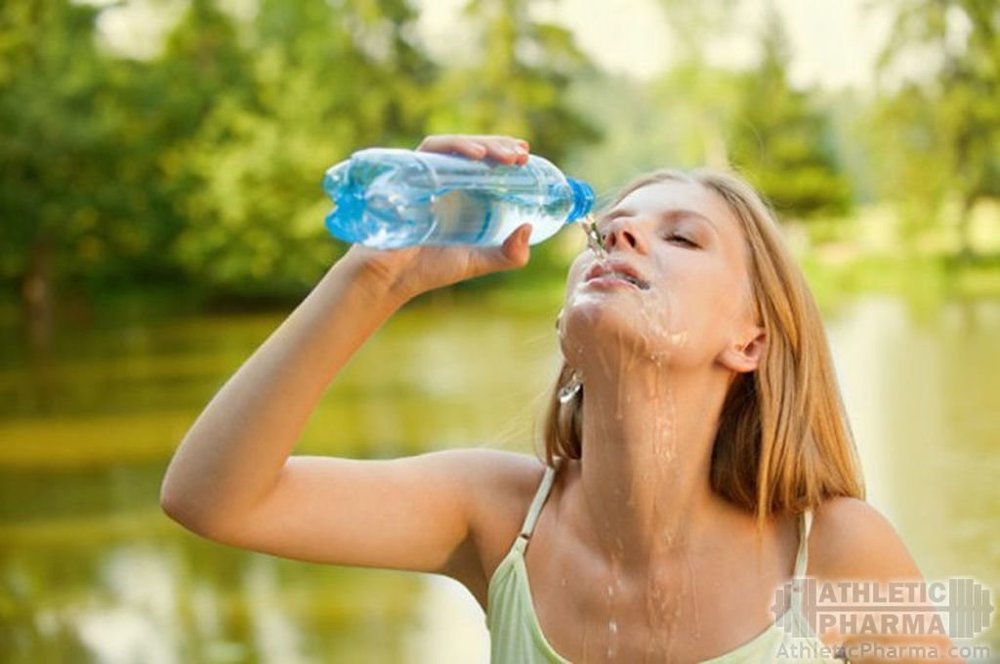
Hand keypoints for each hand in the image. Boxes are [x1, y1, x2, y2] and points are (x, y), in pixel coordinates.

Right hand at [344, 134, 533, 300]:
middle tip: (521, 154)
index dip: (503, 153)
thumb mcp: (478, 261)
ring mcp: (424, 176)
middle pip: (472, 150)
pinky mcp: (408, 173)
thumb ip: (508, 254)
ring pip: (454, 146)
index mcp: (459, 194)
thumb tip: (529, 229)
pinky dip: (455, 148)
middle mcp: (442, 181)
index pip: (483, 164)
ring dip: (482, 143)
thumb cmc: (430, 269)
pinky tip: (476, 155)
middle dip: (498, 146)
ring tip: (506, 154)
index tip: (525, 155)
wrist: (391, 278)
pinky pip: (431, 151)